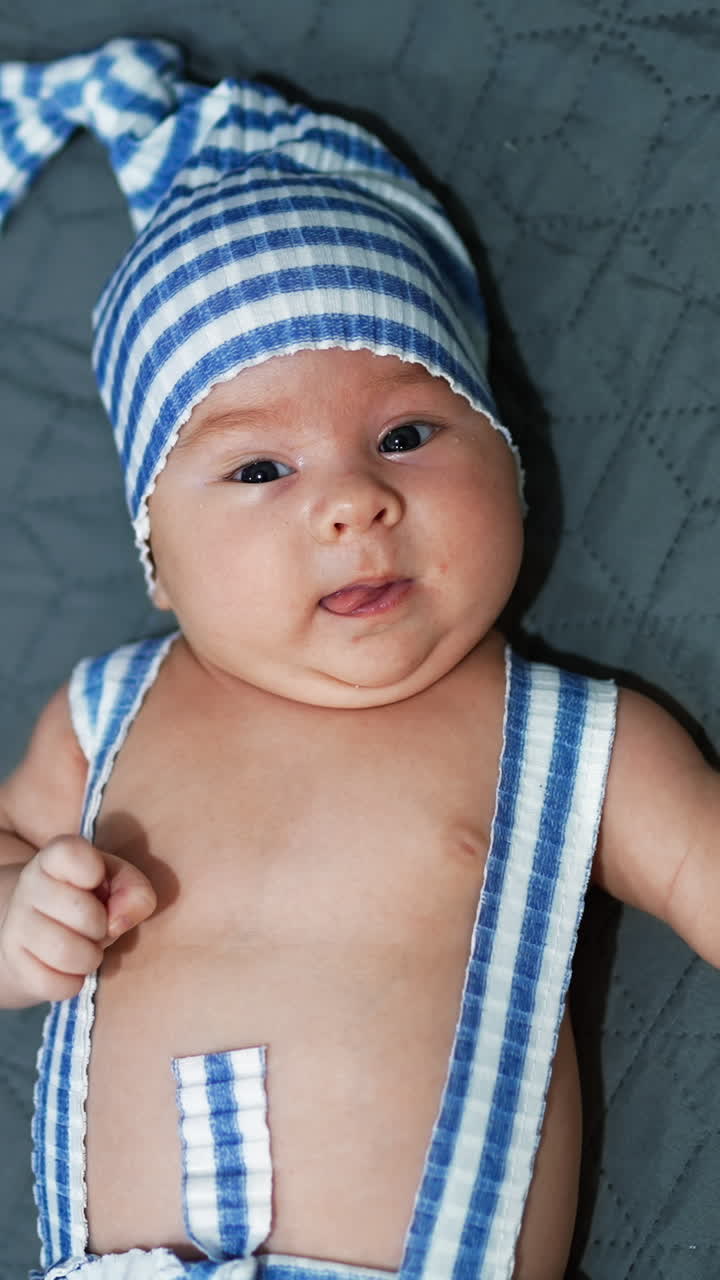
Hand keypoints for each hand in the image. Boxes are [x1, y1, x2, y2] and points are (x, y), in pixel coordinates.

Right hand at [0, 835, 156, 1003]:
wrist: (38, 933)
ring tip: (86, 949)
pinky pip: (55, 984)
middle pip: (84, 914)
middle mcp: (29, 887)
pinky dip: (72, 982)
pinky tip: (69, 969)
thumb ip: (133, 890)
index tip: (96, 880)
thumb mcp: (116, 883)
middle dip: (102, 927)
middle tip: (97, 926)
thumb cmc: (88, 901)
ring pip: (66, 953)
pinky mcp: (14, 965)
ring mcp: (16, 926)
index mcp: (54, 858)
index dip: (92, 869)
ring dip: (90, 957)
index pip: (69, 852)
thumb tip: (120, 920)